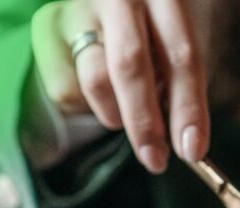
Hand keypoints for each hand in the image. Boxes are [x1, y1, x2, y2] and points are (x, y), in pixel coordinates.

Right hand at [31, 0, 208, 173]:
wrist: (94, 6)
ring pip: (96, 79)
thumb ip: (178, 83)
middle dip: (145, 123)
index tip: (192, 151)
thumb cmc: (146, 32)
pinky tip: (97, 93)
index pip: (181, 58)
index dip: (189, 108)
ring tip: (123, 117)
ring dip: (116, 114)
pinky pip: (68, 85)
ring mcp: (80, 9)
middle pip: (131, 67)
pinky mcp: (47, 25)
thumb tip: (187, 142)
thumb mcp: (170, 47)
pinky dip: (88, 105)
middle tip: (155, 159)